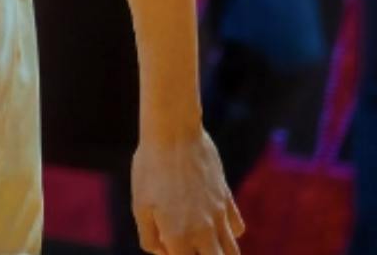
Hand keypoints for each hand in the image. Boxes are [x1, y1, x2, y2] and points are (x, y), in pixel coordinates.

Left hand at [131, 130, 244, 254]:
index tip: (166, 245)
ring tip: (204, 244)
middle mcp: (203, 232)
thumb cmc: (150, 168)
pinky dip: (230, 233)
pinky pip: (237, 228)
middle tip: (189, 245)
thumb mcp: (139, 204)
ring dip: (220, 254)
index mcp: (178, 237)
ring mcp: (219, 216)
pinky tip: (215, 224)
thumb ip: (149, 237)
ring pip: (232, 252)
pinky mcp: (227, 198)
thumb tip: (162, 252)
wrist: (173, 133)